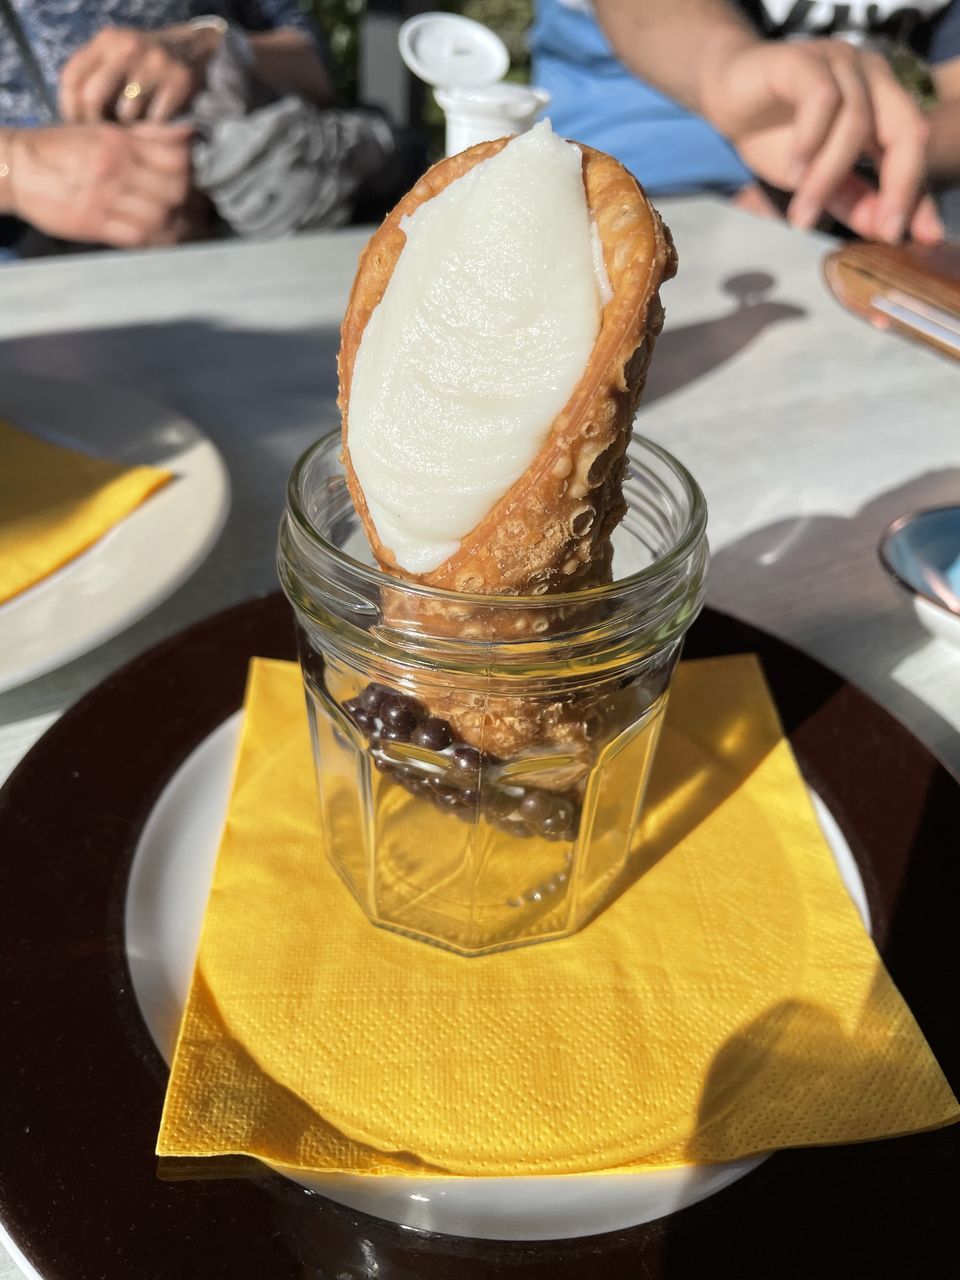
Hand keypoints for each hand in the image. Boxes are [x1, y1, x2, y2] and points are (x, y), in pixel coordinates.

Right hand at [6, 123, 193, 247]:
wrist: (17, 170)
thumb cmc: (60, 149)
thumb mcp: (100, 131)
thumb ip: (143, 136)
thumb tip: (186, 132)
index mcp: (119, 142)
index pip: (176, 157)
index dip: (189, 167)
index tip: (188, 174)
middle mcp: (115, 169)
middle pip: (174, 190)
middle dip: (185, 198)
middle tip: (184, 203)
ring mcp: (105, 199)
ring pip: (159, 216)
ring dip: (171, 222)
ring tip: (172, 221)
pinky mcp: (94, 224)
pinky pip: (137, 237)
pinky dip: (152, 239)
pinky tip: (154, 235)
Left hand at [59, 25, 219, 125]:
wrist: (195, 51)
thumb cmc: (146, 66)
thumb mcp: (117, 58)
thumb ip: (94, 76)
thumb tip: (73, 120)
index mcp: (107, 40)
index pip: (72, 76)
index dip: (69, 107)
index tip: (76, 127)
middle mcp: (128, 47)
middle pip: (93, 96)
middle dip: (94, 122)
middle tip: (101, 137)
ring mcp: (155, 63)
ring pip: (126, 112)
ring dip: (130, 126)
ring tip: (136, 125)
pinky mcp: (179, 81)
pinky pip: (156, 120)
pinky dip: (155, 128)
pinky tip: (158, 123)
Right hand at [701, 39, 942, 243]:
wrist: (724, 95)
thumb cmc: (774, 132)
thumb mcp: (816, 178)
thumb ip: (852, 198)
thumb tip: (883, 228)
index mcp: (884, 103)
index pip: (914, 149)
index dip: (915, 194)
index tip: (911, 237)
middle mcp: (872, 77)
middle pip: (905, 130)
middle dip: (899, 185)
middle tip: (882, 230)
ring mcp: (841, 63)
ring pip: (856, 123)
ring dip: (829, 176)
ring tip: (803, 211)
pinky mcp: (805, 59)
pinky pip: (821, 99)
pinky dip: (810, 141)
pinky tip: (792, 172)